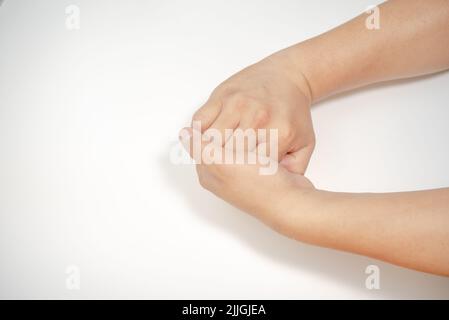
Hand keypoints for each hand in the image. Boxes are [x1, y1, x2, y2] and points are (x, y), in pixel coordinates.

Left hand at [179, 127, 313, 229]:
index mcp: (209, 175)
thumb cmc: (258, 185)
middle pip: (219, 143)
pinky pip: (254, 148)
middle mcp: (223, 175)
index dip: (212, 129)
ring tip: (257, 134)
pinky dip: (258, 142)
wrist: (292, 202)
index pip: (201, 143)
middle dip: (229, 132)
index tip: (227, 120)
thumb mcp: (222, 164)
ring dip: (245, 135)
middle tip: (243, 128)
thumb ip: (200, 148)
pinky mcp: (260, 170)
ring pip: (237, 143)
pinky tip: (266, 139)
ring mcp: (242, 173)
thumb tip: (183, 133)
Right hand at [191, 52, 314, 174]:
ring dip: (209, 153)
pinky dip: (197, 134)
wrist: (287, 75)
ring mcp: (236, 105)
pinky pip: (199, 121)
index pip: (255, 168)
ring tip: (213, 161)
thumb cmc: (293, 111)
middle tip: (227, 173)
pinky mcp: (221, 96)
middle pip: (230, 156)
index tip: (247, 179)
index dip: (248, 177)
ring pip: (211, 141)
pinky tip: (205, 142)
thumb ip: (294, 170)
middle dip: (227, 168)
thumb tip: (274, 185)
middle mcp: (256, 118)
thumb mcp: (305, 144)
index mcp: (278, 133)